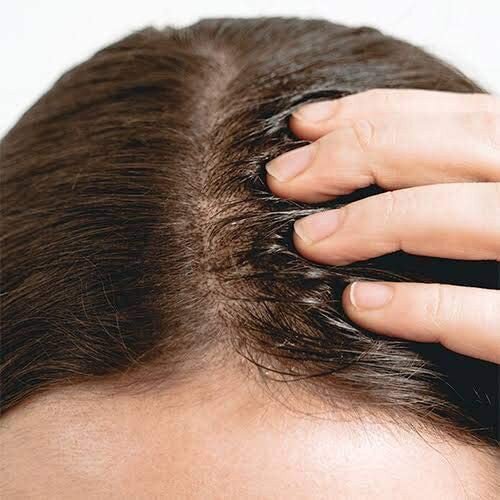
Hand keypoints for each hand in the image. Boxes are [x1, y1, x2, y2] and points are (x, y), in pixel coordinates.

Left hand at [266, 89, 499, 362]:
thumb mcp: (487, 213)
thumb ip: (452, 184)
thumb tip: (349, 152)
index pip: (462, 116)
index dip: (376, 111)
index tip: (303, 124)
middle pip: (466, 147)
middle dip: (361, 152)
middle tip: (283, 176)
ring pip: (476, 217)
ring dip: (377, 222)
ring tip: (308, 240)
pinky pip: (495, 320)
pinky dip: (423, 308)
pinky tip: (358, 304)